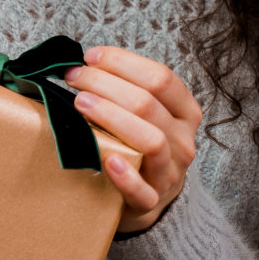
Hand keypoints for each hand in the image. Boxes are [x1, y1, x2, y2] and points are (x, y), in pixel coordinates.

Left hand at [63, 45, 202, 232]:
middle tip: (73, 77)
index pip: (161, 78)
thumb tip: (82, 63)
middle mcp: (183, 141)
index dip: (123, 62)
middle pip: (148, 104)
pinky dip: (126, 177)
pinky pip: (142, 191)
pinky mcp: (151, 202)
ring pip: (151, 140)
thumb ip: (123, 89)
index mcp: (184, 113)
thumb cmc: (137, 143)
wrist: (145, 197)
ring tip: (80, 103)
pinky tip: (108, 161)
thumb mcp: (142, 114)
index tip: (89, 57)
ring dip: (112, 116)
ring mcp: (170, 174)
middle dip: (105, 83)